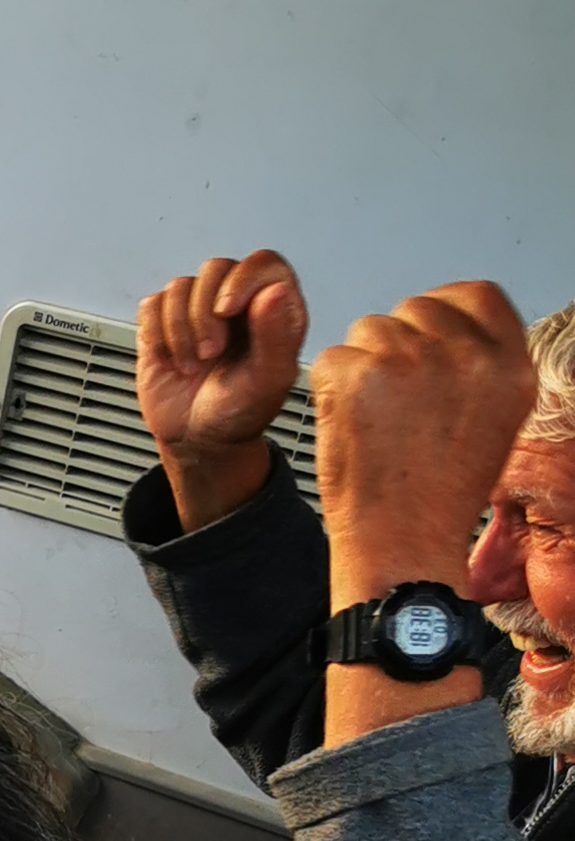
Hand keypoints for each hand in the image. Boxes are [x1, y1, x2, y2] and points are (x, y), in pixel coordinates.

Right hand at [134, 250, 306, 530]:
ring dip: (180, 329)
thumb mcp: (268, 382)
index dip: (242, 279)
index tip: (227, 311)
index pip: (263, 263)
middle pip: (216, 268)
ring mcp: (197, 310)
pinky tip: (170, 358)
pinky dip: (156, 333)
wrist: (197, 440)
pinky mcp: (163, 323)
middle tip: (209, 353)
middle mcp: (236, 302)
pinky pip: (152, 304)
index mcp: (273, 309)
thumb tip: (275, 290)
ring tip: (191, 364)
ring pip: (180, 286)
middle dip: (204, 313)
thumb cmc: (239, 414)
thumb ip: (277, 336)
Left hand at [314, 281, 534, 595]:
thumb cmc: (440, 496)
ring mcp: (410, 360)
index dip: (445, 310)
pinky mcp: (358, 374)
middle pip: (416, 308)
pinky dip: (330, 388)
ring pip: (369, 330)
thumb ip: (480, 365)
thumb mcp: (494, 421)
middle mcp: (465, 356)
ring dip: (362, 367)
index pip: (477, 295)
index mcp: (509, 366)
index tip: (428, 337)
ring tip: (379, 422)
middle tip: (396, 403)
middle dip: (398, 345)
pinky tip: (353, 427)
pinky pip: (331, 358)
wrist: (403, 545)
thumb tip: (450, 329)